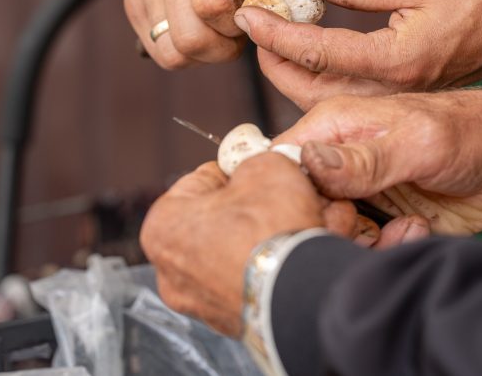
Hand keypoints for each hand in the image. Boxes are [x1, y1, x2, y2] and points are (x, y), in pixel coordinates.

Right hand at [124, 0, 308, 68]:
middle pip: (190, 39)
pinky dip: (182, 49)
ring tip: (217, 27)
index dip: (234, 24)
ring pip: (171, 52)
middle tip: (237, 28)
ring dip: (201, 52)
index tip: (249, 12)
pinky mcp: (134, 1)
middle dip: (221, 47)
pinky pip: (157, 49)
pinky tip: (199, 26)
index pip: (209, 6)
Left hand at [140, 154, 426, 335]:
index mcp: (164, 225)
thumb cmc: (271, 228)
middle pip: (228, 219)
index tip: (259, 166)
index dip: (238, 168)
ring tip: (316, 214)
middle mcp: (173, 271)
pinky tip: (318, 241)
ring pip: (248, 250)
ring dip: (282, 230)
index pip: (202, 180)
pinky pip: (262, 278)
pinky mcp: (236, 321)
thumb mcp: (265, 166)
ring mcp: (203, 302)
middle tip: (292, 190)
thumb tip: (259, 169)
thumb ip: (255, 161)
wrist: (303, 292)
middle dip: (266, 203)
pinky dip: (286, 261)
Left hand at [232, 0, 481, 109]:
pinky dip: (322, 76)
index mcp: (398, 60)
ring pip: (331, 96)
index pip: (319, 52)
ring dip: (295, 72)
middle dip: (275, 62)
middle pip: (315, 89)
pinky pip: (351, 93)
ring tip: (270, 40)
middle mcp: (396, 88)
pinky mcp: (407, 93)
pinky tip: (309, 53)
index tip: (248, 15)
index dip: (277, 34)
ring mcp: (402, 96)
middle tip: (251, 30)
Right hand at [273, 90, 481, 234]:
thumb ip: (364, 158)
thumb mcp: (417, 142)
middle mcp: (336, 161)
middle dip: (326, 225)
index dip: (287, 192)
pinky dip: (384, 250)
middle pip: (299, 206)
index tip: (319, 212)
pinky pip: (360, 246)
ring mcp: (355, 192)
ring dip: (359, 242)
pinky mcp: (376, 219)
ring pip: (327, 231)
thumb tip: (307, 162)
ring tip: (401, 229)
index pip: (280, 162)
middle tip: (363, 226)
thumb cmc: (467, 133)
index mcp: (332, 127)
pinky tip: (414, 232)